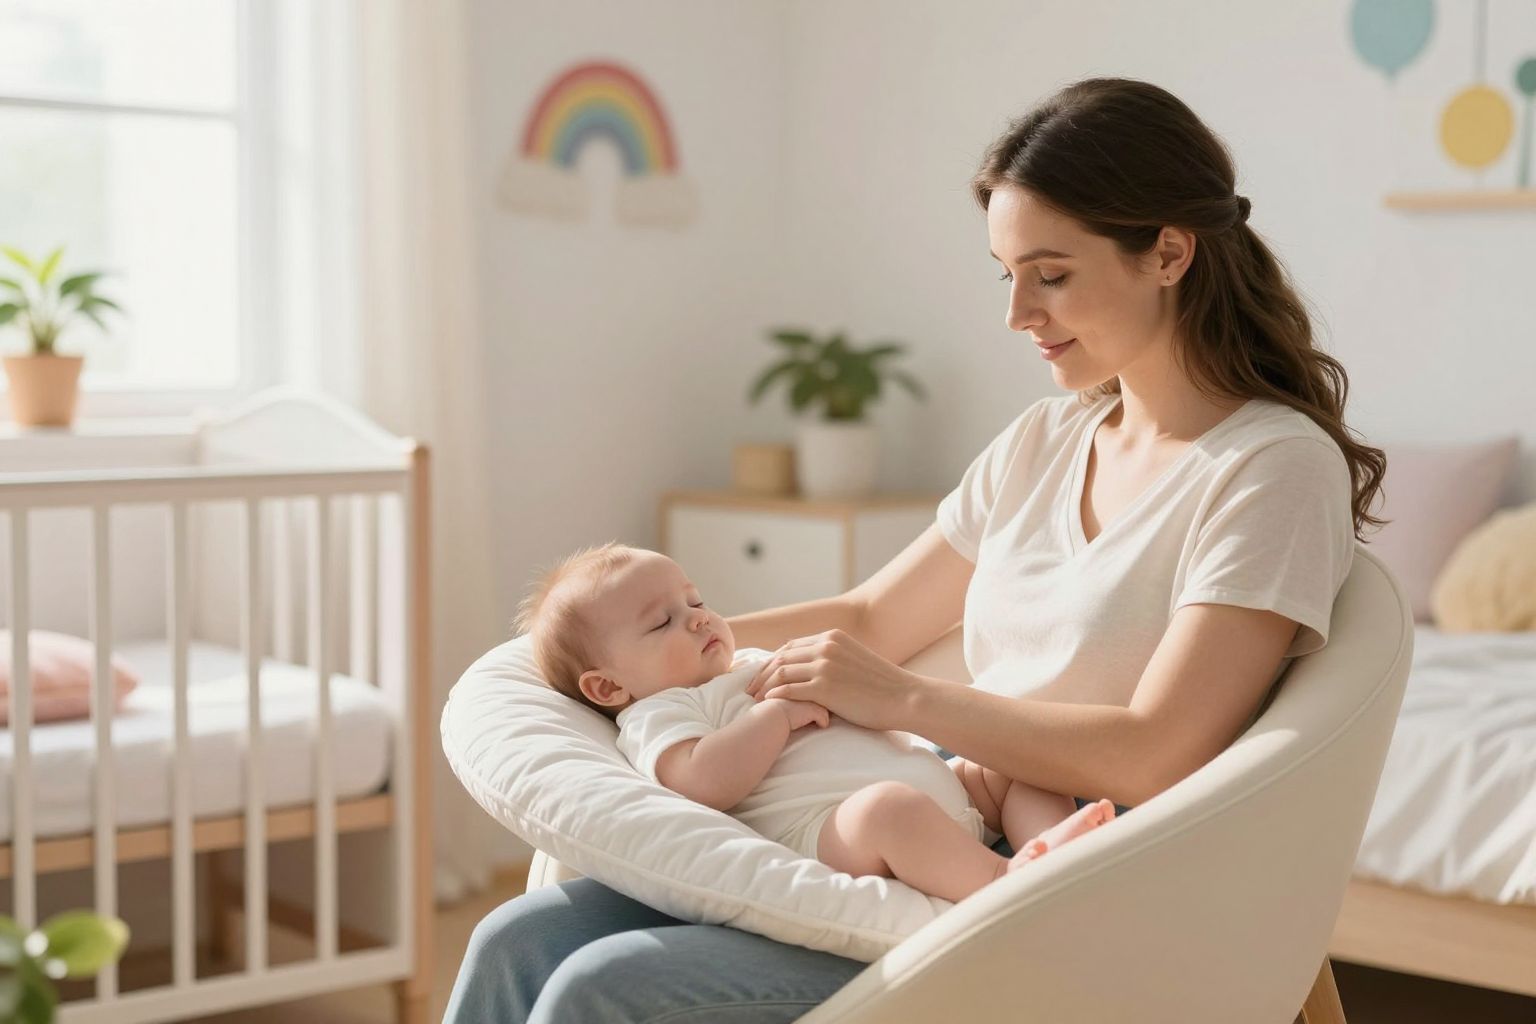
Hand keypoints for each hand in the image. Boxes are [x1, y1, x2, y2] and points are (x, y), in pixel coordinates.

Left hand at [744, 629, 921, 732]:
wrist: (905, 697)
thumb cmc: (883, 686)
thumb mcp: (855, 661)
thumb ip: (833, 661)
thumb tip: (812, 674)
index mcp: (832, 637)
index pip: (791, 646)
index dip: (772, 661)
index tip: (761, 675)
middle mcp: (826, 646)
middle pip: (781, 657)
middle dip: (762, 673)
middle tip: (748, 689)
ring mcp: (825, 665)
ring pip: (781, 672)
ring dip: (764, 687)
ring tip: (754, 700)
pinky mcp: (825, 686)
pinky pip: (789, 689)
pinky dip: (775, 696)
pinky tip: (767, 705)